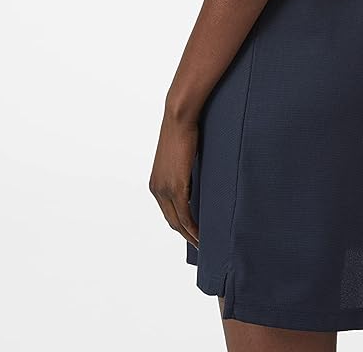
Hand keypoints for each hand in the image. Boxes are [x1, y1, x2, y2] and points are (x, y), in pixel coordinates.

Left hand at [149, 110, 199, 247]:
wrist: (178, 117)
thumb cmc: (184, 131)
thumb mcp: (182, 158)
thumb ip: (186, 173)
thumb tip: (198, 182)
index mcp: (156, 183)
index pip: (169, 212)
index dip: (181, 226)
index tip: (193, 234)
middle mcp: (157, 189)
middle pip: (172, 221)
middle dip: (186, 235)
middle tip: (201, 245)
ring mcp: (165, 189)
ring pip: (178, 222)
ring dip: (191, 236)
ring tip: (205, 244)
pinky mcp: (176, 187)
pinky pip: (185, 215)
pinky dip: (193, 228)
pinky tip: (202, 235)